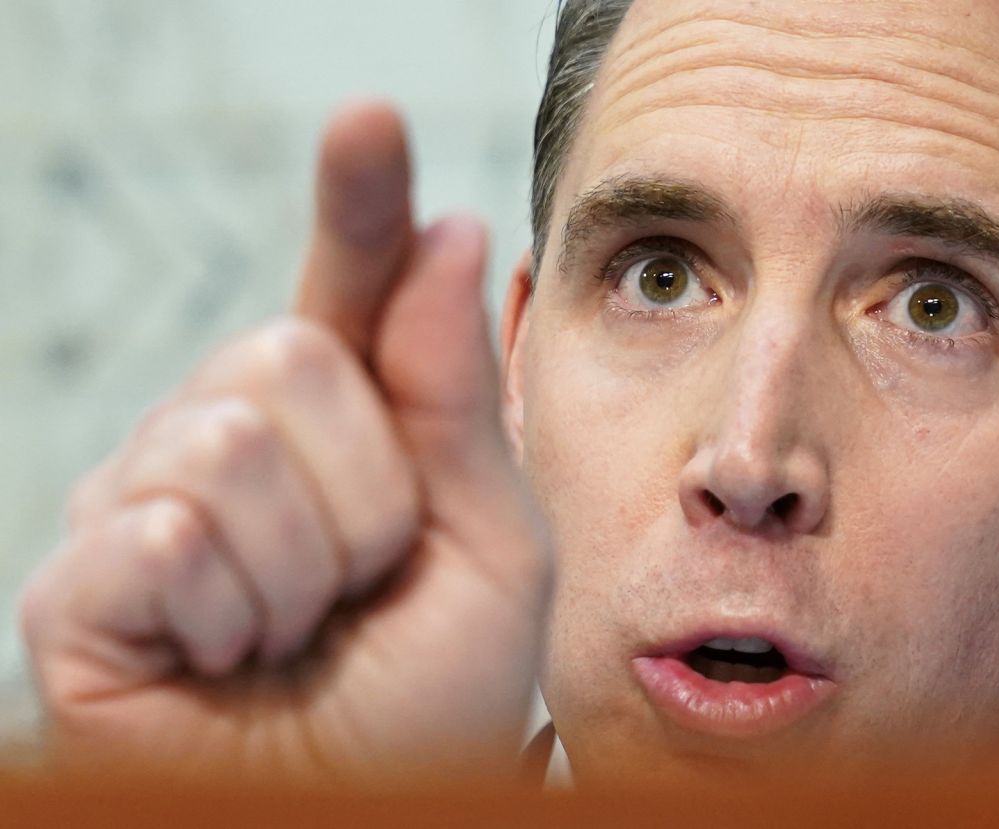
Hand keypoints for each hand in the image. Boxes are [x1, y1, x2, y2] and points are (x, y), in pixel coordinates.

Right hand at [20, 102, 551, 786]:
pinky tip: (227, 655)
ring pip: (229, 441)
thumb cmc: (433, 691)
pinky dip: (232, 613)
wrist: (374, 809)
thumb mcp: (488, 539)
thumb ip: (455, 396)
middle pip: (286, 356)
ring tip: (298, 629)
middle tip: (361, 585)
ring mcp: (147, 503)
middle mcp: (231, 439)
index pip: (342, 289)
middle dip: (365, 496)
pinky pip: (167, 532)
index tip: (369, 120)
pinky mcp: (83, 583)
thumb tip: (443, 231)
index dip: (353, 202)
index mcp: (342, 423)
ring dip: (308, 564)